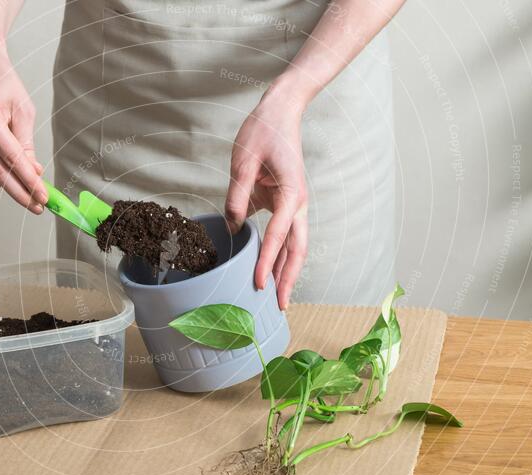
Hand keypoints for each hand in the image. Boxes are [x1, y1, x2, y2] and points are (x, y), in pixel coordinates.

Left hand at [225, 84, 307, 309]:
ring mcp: (295, 205)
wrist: (281, 111)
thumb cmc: (263, 131)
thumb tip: (232, 227)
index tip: (258, 285)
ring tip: (277, 297)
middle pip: (298, 250)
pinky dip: (279, 255)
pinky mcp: (286, 203)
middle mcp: (299, 203)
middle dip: (289, 279)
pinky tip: (268, 270)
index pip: (279, 236)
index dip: (267, 263)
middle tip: (281, 306)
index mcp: (292, 193)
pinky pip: (285, 235)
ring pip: (295, 246)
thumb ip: (236, 195)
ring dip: (286, 271)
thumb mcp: (243, 161)